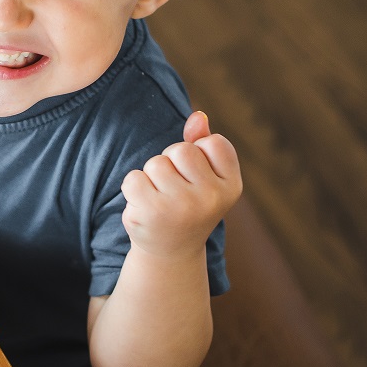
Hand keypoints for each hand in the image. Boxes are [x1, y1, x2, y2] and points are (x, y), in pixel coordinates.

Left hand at [120, 111, 241, 259]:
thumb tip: (198, 115)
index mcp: (232, 186)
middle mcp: (211, 198)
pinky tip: (144, 205)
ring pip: (155, 163)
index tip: (198, 177)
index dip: (200, 153)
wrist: (171, 251)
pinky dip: (133, 188)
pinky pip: (134, 178)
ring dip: (151, 176)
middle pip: (181, 149)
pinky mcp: (152, 213)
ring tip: (160, 198)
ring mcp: (182, 207)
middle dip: (171, 161)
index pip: (214, 142)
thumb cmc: (188, 204)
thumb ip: (202, 142)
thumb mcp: (205, 176)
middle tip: (175, 188)